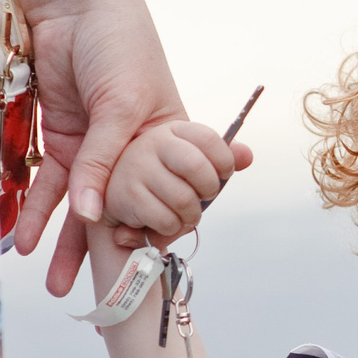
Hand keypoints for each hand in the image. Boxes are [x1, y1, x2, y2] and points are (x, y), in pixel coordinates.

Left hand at [14, 0, 184, 291]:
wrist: (72, 0)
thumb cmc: (119, 42)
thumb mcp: (121, 105)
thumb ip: (103, 163)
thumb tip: (90, 218)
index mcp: (168, 141)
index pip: (169, 198)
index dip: (158, 230)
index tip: (145, 265)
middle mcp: (133, 151)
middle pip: (121, 211)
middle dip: (110, 253)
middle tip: (101, 297)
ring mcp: (94, 146)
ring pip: (81, 207)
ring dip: (66, 244)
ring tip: (57, 285)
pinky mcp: (57, 138)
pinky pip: (46, 185)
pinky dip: (34, 211)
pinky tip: (23, 240)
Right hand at [102, 117, 249, 237]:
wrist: (110, 193)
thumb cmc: (153, 177)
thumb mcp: (184, 157)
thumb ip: (218, 155)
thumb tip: (247, 156)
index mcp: (170, 129)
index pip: (210, 139)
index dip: (224, 163)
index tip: (222, 175)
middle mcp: (151, 143)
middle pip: (200, 171)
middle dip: (208, 193)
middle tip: (200, 200)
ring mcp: (134, 168)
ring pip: (185, 200)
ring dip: (190, 216)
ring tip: (182, 215)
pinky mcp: (122, 195)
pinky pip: (165, 219)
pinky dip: (171, 228)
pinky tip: (163, 222)